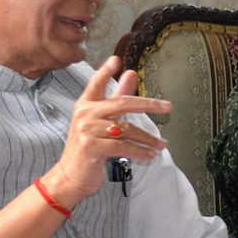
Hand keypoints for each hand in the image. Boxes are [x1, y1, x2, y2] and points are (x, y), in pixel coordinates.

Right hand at [54, 56, 170, 198]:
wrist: (70, 177)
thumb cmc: (88, 148)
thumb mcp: (100, 121)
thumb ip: (116, 97)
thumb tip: (130, 73)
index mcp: (85, 105)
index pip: (96, 83)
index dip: (105, 71)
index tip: (116, 60)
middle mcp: (85, 115)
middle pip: (122, 103)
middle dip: (148, 104)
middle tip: (167, 106)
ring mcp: (87, 131)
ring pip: (127, 129)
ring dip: (148, 138)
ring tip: (161, 144)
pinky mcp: (92, 148)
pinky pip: (123, 147)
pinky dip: (140, 151)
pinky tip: (150, 155)